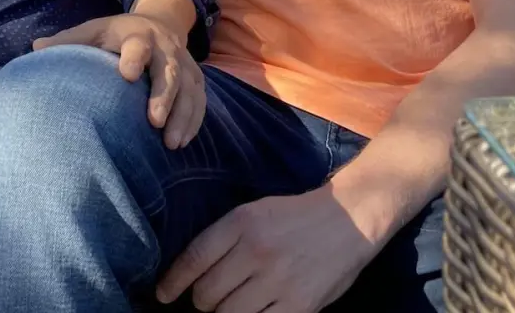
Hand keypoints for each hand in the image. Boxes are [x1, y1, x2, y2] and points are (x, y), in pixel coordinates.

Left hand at [33, 14, 204, 148]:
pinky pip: (199, 100)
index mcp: (136, 34)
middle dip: (163, 96)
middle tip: (154, 122)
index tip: (126, 75)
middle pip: (167, 71)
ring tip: (171, 143)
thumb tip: (36, 49)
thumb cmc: (115, 35)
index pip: (137, 44)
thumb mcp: (92, 31)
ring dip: (182, 116)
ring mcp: (183, 63)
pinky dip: (193, 120)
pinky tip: (182, 142)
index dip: (134, 57)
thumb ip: (67, 41)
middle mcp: (164, 47)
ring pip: (189, 89)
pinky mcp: (195, 78)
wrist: (159, 22)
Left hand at [156, 189, 378, 312]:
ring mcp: (278, 280)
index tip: (163, 295)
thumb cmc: (296, 218)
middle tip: (209, 300)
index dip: (174, 282)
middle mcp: (257, 250)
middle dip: (202, 302)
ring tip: (231, 307)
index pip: (194, 258)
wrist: (350, 218)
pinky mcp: (298, 305)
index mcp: (242, 222)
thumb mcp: (256, 212)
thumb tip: (190, 273)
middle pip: (207, 293)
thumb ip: (225, 238)